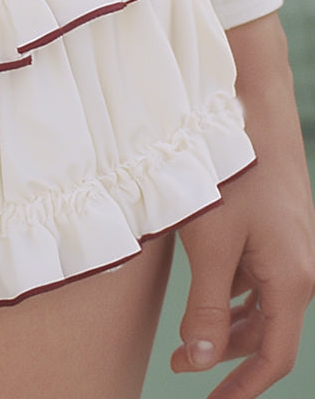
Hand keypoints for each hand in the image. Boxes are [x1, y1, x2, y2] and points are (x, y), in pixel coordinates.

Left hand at [172, 13, 314, 397]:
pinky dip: (232, 292)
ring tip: (188, 335)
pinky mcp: (276, 227)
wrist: (249, 110)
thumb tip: (199, 360)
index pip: (273, 356)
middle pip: (267, 333)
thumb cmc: (229, 174)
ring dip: (228, 324)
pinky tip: (207, 288)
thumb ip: (204, 305)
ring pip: (262, 305)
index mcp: (291, 280)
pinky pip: (258, 276)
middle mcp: (299, 267)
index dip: (242, 386)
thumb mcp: (210, 244)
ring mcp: (290, 245)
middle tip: (181, 364)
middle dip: (227, 355)